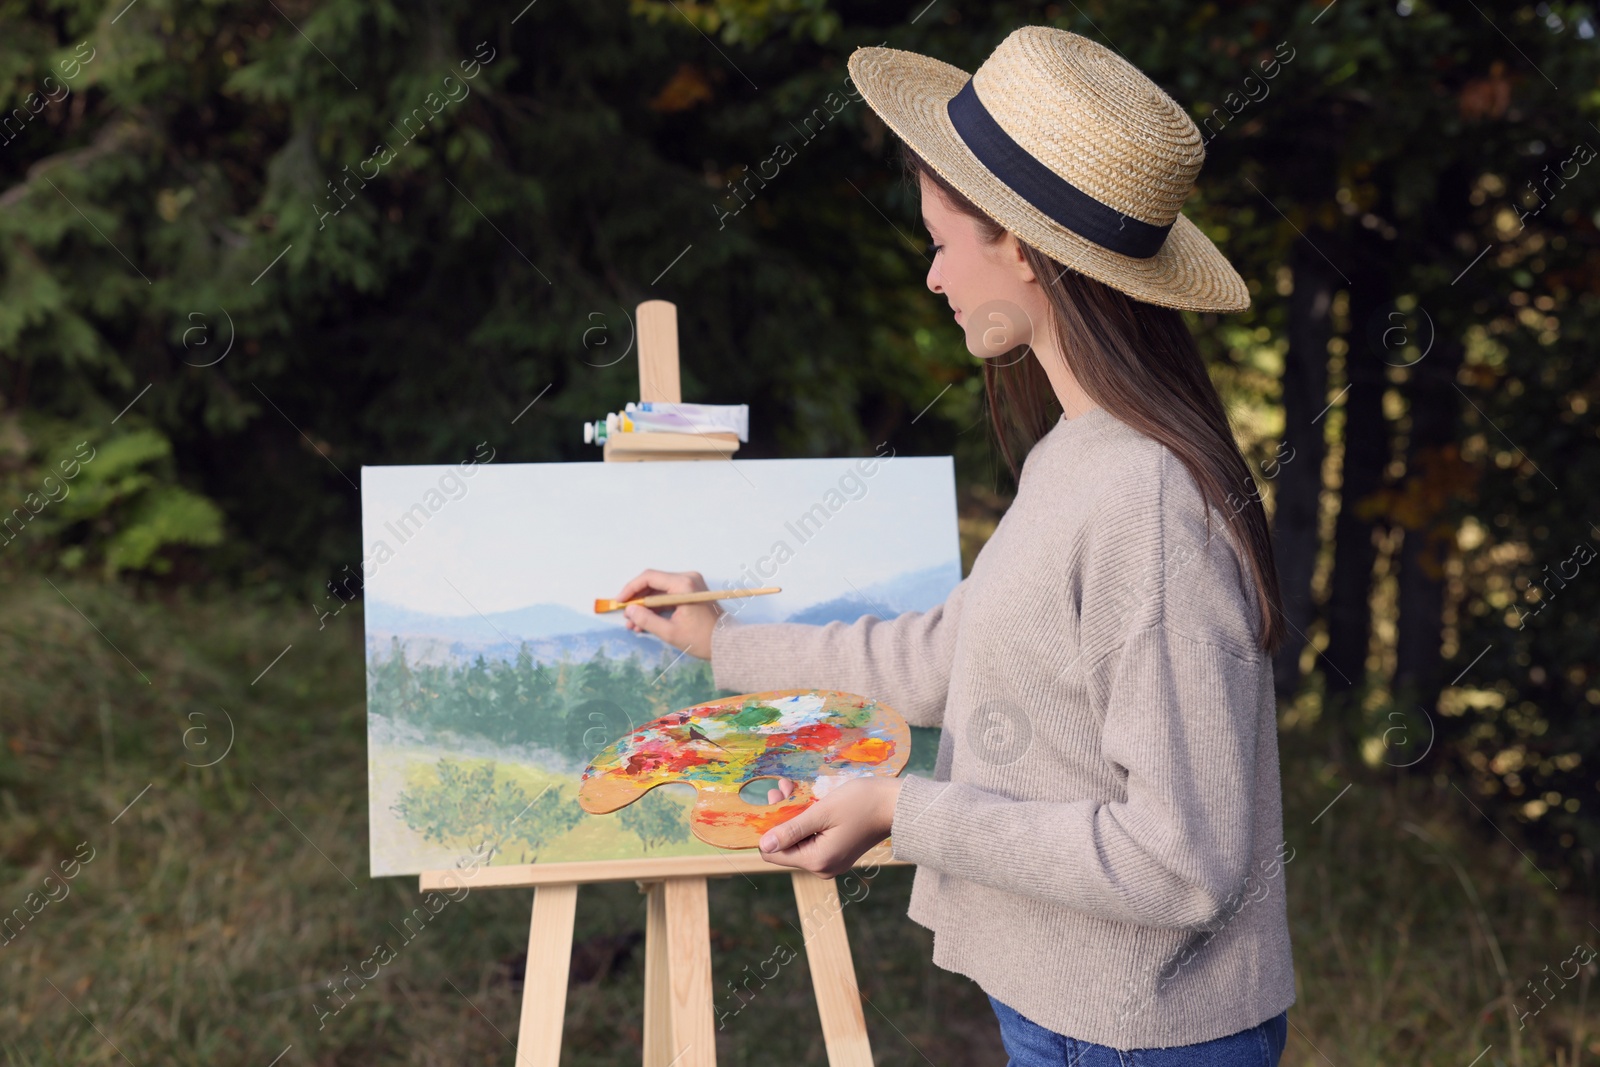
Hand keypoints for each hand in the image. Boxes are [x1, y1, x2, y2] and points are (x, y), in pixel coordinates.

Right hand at [617, 569, 722, 660]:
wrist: (727, 643)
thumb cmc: (701, 638)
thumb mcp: (670, 632)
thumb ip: (647, 620)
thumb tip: (629, 611)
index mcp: (683, 584)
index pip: (649, 578)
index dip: (630, 589)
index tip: (619, 603)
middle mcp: (687, 578)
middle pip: (653, 583)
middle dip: (637, 601)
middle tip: (626, 617)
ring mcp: (690, 584)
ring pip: (659, 591)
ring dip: (645, 606)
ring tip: (634, 625)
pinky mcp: (691, 592)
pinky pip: (668, 596)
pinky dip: (656, 608)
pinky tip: (646, 623)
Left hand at [756, 777, 901, 878]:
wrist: (895, 805)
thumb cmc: (860, 804)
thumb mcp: (822, 812)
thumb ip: (791, 830)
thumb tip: (763, 845)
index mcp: (818, 860)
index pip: (774, 854)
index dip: (768, 829)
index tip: (769, 803)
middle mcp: (823, 867)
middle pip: (786, 846)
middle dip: (781, 818)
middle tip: (781, 789)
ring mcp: (831, 861)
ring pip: (798, 840)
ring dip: (793, 815)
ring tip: (790, 788)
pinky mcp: (838, 852)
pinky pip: (812, 838)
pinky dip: (807, 820)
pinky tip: (806, 799)